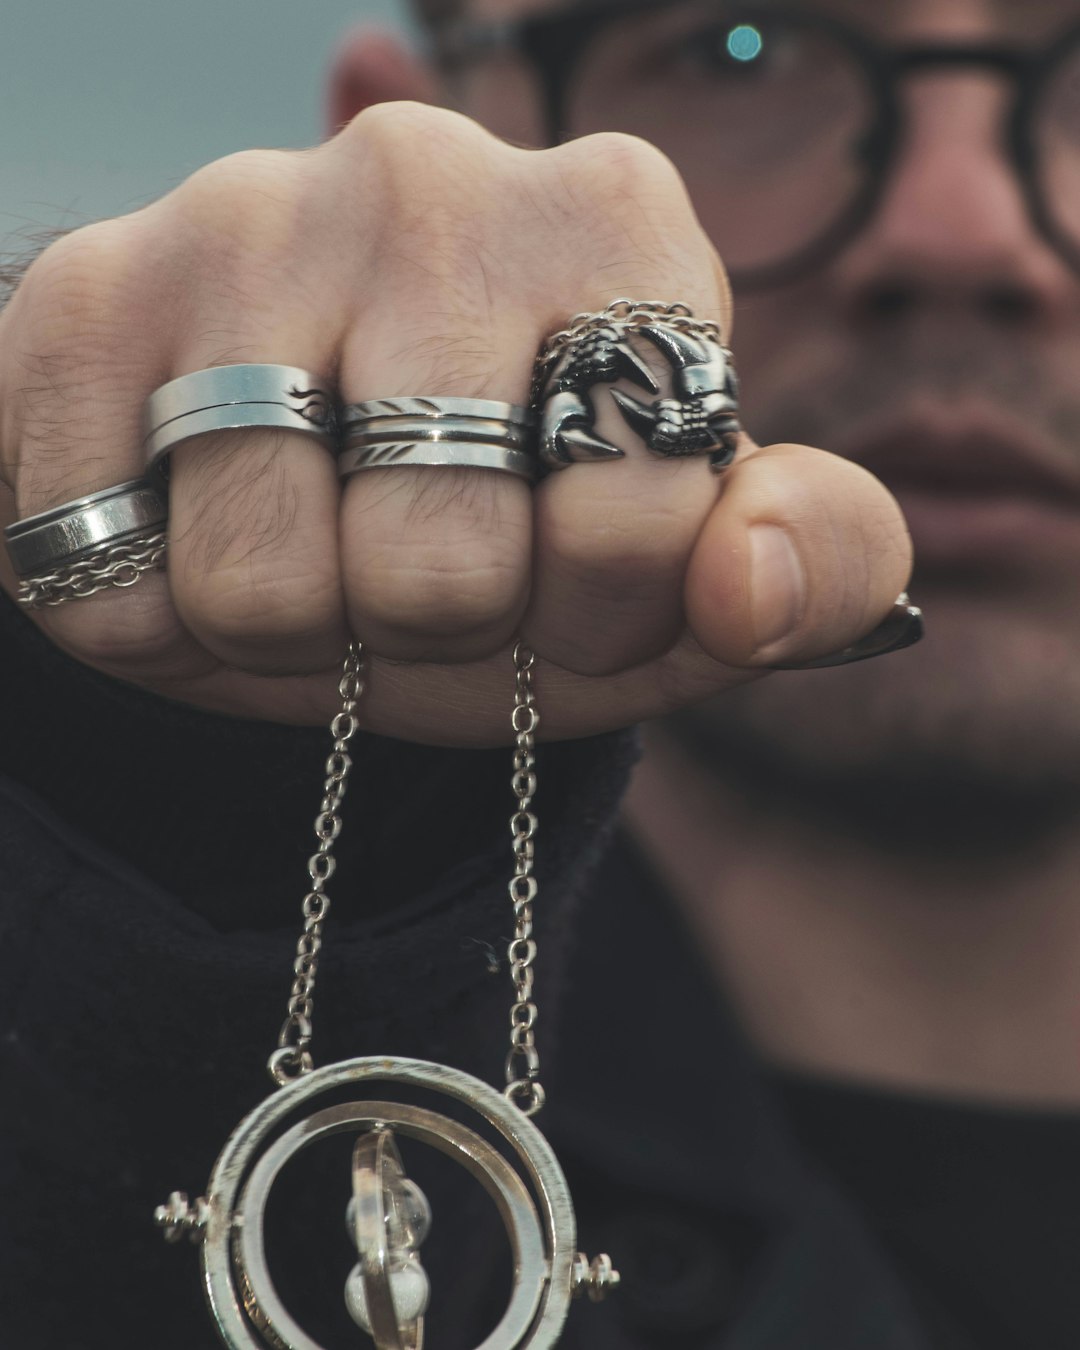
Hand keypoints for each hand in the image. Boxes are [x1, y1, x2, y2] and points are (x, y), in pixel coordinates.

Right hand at [0, 103, 911, 744]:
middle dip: (432, 628)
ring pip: (260, 584)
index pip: (638, 515)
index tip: (566, 581)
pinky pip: (106, 576)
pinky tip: (193, 533)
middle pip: (438, 567)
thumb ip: (814, 563)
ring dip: (291, 632)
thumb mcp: (688, 560)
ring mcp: (243, 220)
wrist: (307, 496)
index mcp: (620, 224)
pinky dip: (158, 618)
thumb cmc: (518, 531)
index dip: (596, 612)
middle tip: (418, 571)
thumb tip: (749, 587)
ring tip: (306, 555)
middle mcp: (433, 179)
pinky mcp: (87, 297)